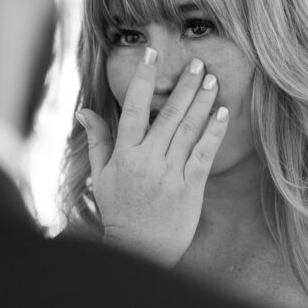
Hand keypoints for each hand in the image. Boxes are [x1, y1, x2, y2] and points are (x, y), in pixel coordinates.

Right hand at [76, 48, 228, 266]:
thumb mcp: (101, 176)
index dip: (144, 80)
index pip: (134, 109)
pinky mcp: (190, 188)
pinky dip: (213, 132)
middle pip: (168, 115)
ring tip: (213, 80)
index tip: (153, 55)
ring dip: (202, 103)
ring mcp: (170, 174)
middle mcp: (147, 161)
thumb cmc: (119, 212)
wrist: (140, 251)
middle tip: (198, 63)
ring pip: (188, 130)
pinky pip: (204, 154)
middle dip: (184, 87)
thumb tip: (85, 111)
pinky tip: (223, 113)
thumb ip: (97, 141)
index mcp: (124, 155)